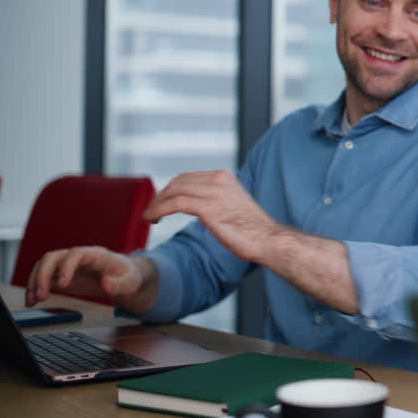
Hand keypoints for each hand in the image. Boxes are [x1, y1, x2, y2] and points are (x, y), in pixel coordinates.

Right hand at [26, 246, 143, 306]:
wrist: (125, 277)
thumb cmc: (129, 276)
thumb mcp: (131, 282)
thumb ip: (120, 284)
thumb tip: (106, 284)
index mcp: (97, 255)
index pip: (77, 254)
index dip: (67, 267)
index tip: (62, 285)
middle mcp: (79, 257)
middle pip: (54, 257)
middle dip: (43, 274)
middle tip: (42, 296)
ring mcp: (69, 265)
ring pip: (44, 266)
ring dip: (35, 281)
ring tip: (32, 301)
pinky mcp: (62, 274)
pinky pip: (44, 277)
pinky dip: (35, 288)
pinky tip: (31, 301)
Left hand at [143, 170, 280, 263]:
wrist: (268, 240)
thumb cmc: (253, 230)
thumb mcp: (234, 206)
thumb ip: (217, 200)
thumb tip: (200, 206)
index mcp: (225, 177)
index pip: (188, 177)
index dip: (170, 189)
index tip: (162, 203)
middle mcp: (219, 180)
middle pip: (178, 181)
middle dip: (161, 195)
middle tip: (152, 211)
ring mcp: (213, 192)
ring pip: (173, 191)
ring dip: (156, 204)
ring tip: (149, 217)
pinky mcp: (208, 208)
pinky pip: (175, 204)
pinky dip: (159, 210)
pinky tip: (153, 219)